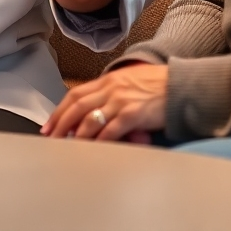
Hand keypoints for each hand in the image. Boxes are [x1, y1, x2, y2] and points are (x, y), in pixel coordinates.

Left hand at [41, 63, 167, 140]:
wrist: (180, 84)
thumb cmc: (158, 84)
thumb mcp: (130, 81)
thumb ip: (111, 92)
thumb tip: (94, 110)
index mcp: (109, 80)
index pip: (76, 93)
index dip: (59, 110)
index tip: (49, 124)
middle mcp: (111, 88)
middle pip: (77, 106)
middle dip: (60, 124)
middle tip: (51, 138)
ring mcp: (121, 101)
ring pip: (89, 119)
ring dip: (76, 136)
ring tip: (68, 147)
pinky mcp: (133, 114)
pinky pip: (110, 130)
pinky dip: (98, 141)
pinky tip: (92, 150)